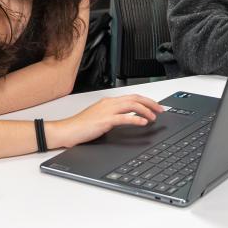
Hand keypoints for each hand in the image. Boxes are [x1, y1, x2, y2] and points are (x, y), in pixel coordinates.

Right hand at [46, 94, 164, 148]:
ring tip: (154, 117)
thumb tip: (129, 118)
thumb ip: (114, 115)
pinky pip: (124, 118)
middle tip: (160, 110)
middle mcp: (109, 103)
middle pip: (135, 99)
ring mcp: (107, 111)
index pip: (132, 97)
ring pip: (132, 106)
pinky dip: (136, 119)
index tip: (155, 106)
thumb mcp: (101, 117)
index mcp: (109, 102)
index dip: (146, 101)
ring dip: (146, 111)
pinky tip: (143, 123)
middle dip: (150, 103)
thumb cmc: (82, 126)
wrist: (67, 130)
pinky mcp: (105, 121)